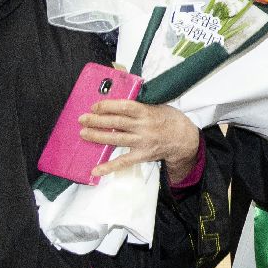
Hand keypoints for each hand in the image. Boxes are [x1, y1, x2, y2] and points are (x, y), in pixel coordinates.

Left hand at [79, 99, 199, 180]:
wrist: (184, 139)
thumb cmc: (170, 119)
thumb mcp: (159, 105)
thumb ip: (139, 103)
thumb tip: (116, 98)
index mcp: (147, 112)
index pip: (125, 107)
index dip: (108, 106)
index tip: (95, 106)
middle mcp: (144, 127)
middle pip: (117, 123)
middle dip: (97, 121)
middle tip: (83, 119)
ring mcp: (142, 142)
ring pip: (116, 139)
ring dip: (98, 137)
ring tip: (84, 134)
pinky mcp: (142, 155)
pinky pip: (123, 162)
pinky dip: (109, 166)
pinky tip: (96, 169)